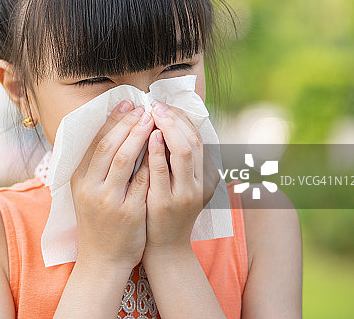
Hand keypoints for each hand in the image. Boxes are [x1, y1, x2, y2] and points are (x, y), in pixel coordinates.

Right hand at [70, 100, 153, 271]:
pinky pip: (142, 181)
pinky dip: (151, 161)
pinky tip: (161, 147)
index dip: (112, 120)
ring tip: (152, 120)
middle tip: (143, 108)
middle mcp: (90, 188)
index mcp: (79, 179)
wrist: (102, 259)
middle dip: (127, 124)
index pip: (95, 142)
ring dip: (139, 136)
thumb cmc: (97, 220)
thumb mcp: (86, 191)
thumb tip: (111, 129)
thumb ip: (95, 164)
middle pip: (108, 146)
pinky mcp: (128, 213)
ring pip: (124, 160)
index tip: (127, 104)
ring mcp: (109, 201)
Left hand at [143, 102, 218, 258]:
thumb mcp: (181, 183)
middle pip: (192, 140)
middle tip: (156, 104)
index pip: (197, 137)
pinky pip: (162, 171)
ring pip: (182, 152)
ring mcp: (184, 193)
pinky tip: (150, 136)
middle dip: (174, 119)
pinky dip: (157, 151)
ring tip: (153, 113)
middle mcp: (198, 182)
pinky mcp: (166, 202)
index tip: (164, 105)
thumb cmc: (168, 211)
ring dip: (167, 128)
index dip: (181, 118)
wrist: (165, 248)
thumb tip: (167, 126)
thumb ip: (177, 159)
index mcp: (203, 174)